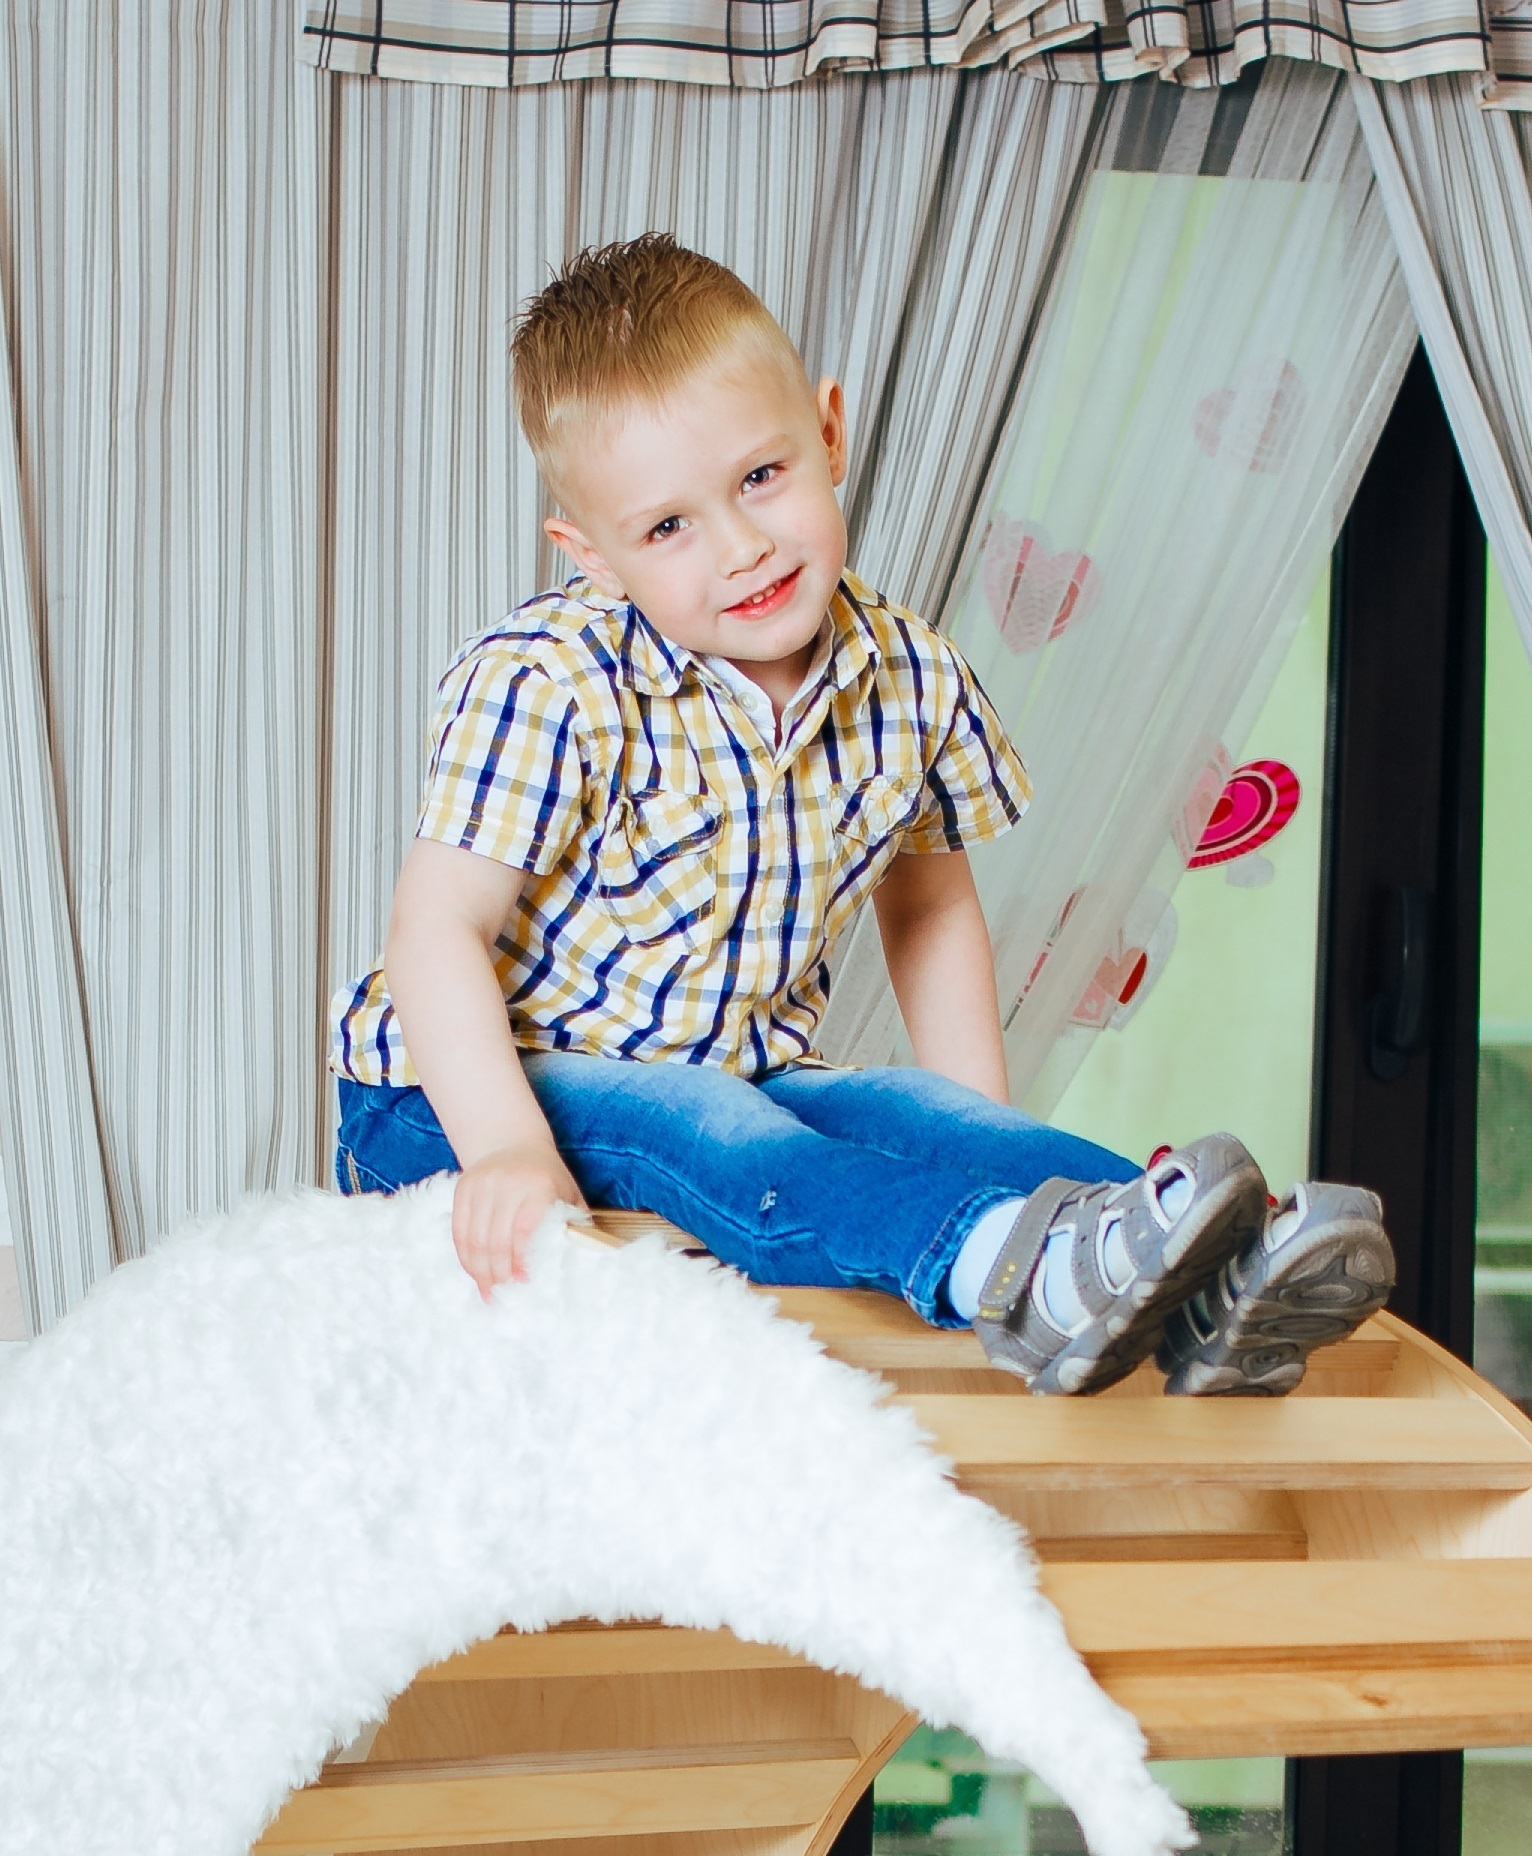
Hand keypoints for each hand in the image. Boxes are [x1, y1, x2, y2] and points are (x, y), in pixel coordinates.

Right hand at [451, 1141, 586, 1300]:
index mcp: (539, 1184)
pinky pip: (459, 1230)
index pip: (524, 1227)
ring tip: (488, 1291)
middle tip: (502, 1295)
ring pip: (474, 1238)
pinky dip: (466, 1256)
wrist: (514, 1143)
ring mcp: (482, 1184)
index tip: (523, 1281)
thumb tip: (587, 1263)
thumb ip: (576, 1225)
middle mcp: (507, 1182)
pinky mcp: (463, 1188)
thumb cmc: (548, 1177)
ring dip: (479, 1270)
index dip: (521, 1258)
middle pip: (495, 1238)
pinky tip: (475, 1272)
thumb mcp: (568, 1194)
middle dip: (497, 1273)